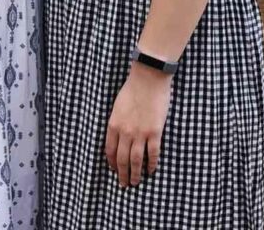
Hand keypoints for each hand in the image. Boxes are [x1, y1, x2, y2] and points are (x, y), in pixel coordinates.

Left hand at [105, 63, 172, 186]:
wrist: (148, 79)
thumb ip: (117, 122)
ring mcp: (140, 133)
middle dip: (122, 174)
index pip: (109, 150)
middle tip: (124, 184)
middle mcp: (124, 132)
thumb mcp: (118, 107)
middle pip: (122, 159)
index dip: (112, 163)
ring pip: (136, 160)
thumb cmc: (133, 89)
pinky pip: (152, 153)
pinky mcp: (154, 132)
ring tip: (135, 183)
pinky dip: (151, 164)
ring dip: (135, 174)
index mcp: (113, 125)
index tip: (114, 170)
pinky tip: (151, 171)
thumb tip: (118, 136)